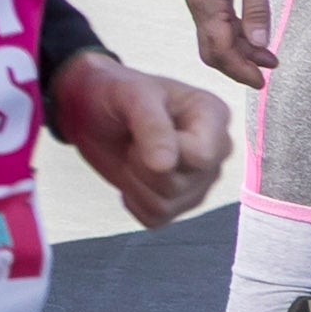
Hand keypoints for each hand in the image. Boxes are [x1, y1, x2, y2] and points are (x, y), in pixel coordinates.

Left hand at [54, 51, 236, 225]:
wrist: (93, 109)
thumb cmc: (116, 92)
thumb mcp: (130, 96)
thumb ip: (151, 126)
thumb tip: (166, 166)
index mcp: (213, 116)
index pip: (202, 156)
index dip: (164, 150)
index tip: (141, 127)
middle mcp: (217, 151)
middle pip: (182, 184)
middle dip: (142, 165)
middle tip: (132, 140)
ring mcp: (201, 180)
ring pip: (166, 204)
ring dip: (134, 182)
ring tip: (132, 153)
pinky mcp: (180, 201)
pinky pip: (154, 218)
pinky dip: (132, 199)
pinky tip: (131, 174)